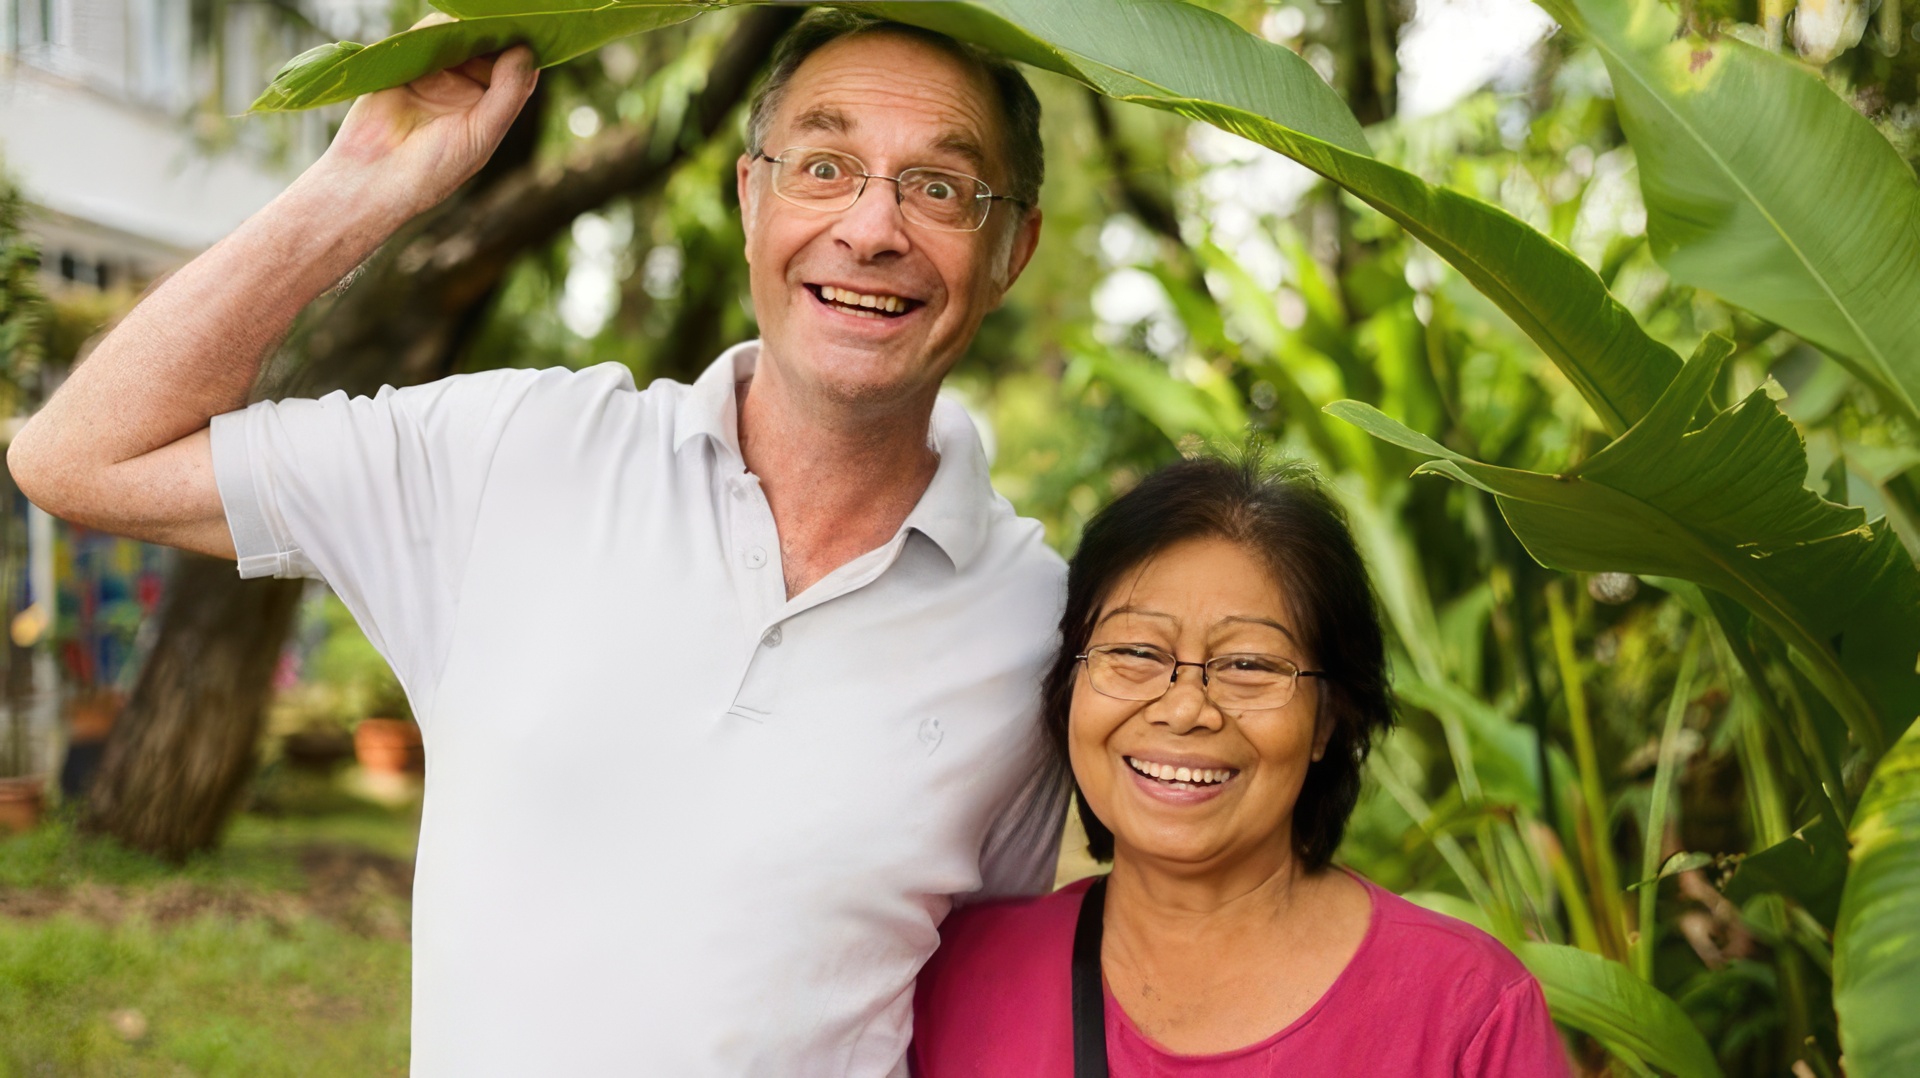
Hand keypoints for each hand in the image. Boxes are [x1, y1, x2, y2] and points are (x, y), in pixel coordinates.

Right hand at [317, 27, 538, 220]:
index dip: (526, 52)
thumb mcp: (481, 133)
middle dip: (499, 34)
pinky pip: (426, 36)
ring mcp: (437, 75)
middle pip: (490, 50)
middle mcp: (465, 90)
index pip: (516, 74)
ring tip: (482, 21)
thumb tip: (525, 51)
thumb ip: (507, 93)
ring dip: (471, 29)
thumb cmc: (434, 167)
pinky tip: (452, 27)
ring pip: (460, 39)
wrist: (373, 174)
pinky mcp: (406, 63)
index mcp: (489, 110)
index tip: (535, 31)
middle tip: (508, 17)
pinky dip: (439, 28)